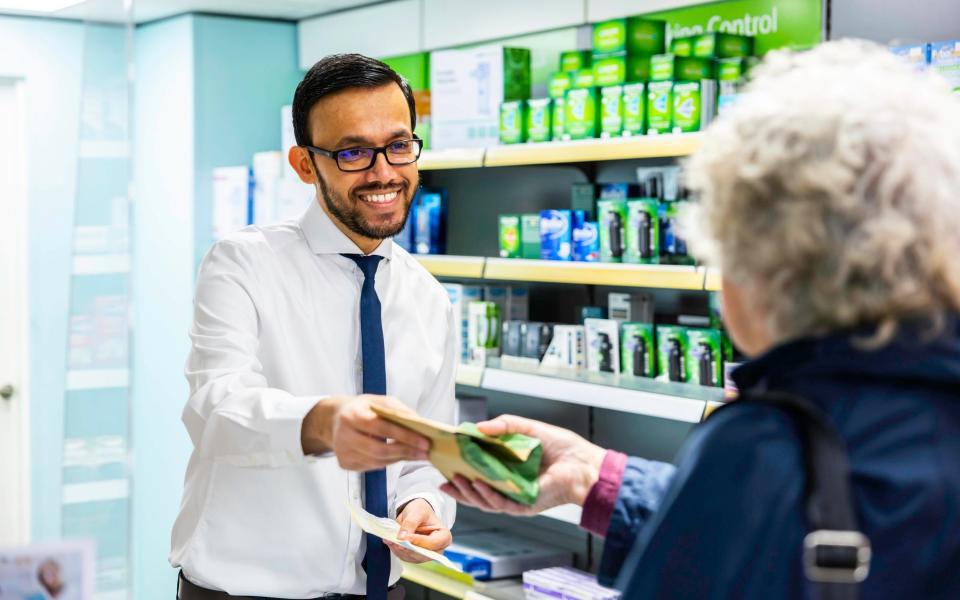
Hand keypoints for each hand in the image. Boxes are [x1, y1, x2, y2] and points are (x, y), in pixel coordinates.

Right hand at [300, 394, 429, 470]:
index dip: (403, 436)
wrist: (334, 420)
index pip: (379, 427)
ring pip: (377, 461)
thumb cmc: (361, 409)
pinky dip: (389, 461)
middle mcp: (343, 436)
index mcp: (351, 415)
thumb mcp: (377, 400)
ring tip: (418, 455)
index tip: (424, 441)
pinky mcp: (345, 464)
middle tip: (425, 452)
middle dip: (405, 452)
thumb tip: (419, 423)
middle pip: (379, 450)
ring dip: (400, 458)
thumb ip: (397, 409)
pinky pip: (372, 466)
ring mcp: (342, 452)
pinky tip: (401, 456)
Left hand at [384, 498, 451, 562]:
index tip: (404, 538)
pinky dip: (397, 551)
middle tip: (393, 540)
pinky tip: (391, 543)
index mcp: (444, 536)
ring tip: (389, 540)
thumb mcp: (417, 512)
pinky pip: (406, 557)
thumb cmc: (421, 511)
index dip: (418, 541)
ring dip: (399, 550)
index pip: (432, 543)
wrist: (416, 514)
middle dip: (406, 548)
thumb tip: (402, 537)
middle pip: (422, 554)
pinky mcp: (416, 557)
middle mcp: (437, 549)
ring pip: (412, 557)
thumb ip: (411, 523)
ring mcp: (427, 555)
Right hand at [440, 414, 605, 515]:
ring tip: (456, 480)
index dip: (461, 471)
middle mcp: (510, 485)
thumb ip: (504, 426)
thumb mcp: (528, 429)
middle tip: (443, 477)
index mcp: (508, 469)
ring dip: (469, 492)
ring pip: (486, 500)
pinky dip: (488, 496)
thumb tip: (478, 427)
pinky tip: (478, 485)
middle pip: (478, 491)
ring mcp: (516, 498)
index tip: (444, 464)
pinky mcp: (525, 506)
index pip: (479, 472)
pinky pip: (502, 503)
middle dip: (459, 487)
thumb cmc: (562, 448)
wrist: (585, 464)